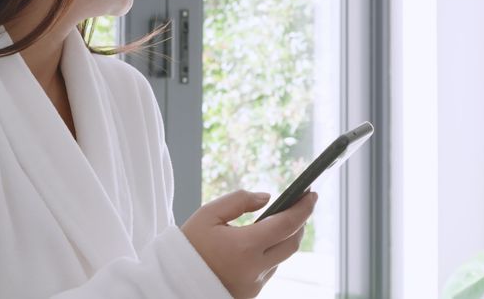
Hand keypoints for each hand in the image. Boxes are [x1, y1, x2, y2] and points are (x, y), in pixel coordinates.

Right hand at [181, 189, 316, 298]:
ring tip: (274, 224)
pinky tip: (256, 246)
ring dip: (282, 240)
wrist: (171, 284)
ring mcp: (254, 285)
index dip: (304, 208)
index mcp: (245, 246)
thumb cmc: (187, 248)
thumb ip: (239, 201)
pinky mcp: (250, 295)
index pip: (288, 224)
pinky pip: (268, 271)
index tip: (312, 194)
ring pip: (280, 259)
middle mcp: (255, 269)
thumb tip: (267, 198)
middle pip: (292, 244)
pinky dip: (268, 256)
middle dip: (299, 224)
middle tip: (297, 206)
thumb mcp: (207, 215)